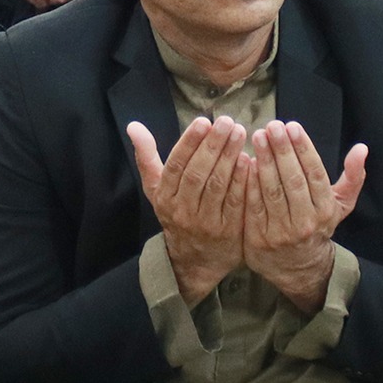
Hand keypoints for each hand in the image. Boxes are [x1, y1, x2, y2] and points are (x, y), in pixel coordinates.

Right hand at [128, 117, 251, 304]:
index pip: (175, 166)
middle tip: (227, 121)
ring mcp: (206, 223)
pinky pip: (235, 201)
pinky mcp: (228, 231)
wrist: (195, 261)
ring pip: (217, 186)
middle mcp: (182, 211)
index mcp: (164, 197)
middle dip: (213, 145)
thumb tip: (133, 125)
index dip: (188, 143)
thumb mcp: (156, 189)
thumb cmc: (176, 214)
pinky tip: (249, 159)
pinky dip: (242, 179)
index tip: (203, 121)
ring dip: (229, 157)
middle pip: (197, 174)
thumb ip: (146, 157)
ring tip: (240, 132)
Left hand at [241, 122, 368, 312]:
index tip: (292, 126)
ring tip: (258, 137)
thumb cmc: (318, 225)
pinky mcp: (258, 238)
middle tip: (272, 126)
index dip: (303, 148)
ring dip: (264, 161)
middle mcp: (305, 221)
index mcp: (326, 210)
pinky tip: (245, 161)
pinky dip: (249, 182)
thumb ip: (353, 177)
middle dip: (282, 150)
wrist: (299, 268)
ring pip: (272, 190)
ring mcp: (281, 232)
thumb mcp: (340, 205)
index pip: (315, 174)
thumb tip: (362, 148)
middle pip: (293, 180)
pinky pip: (253, 204)